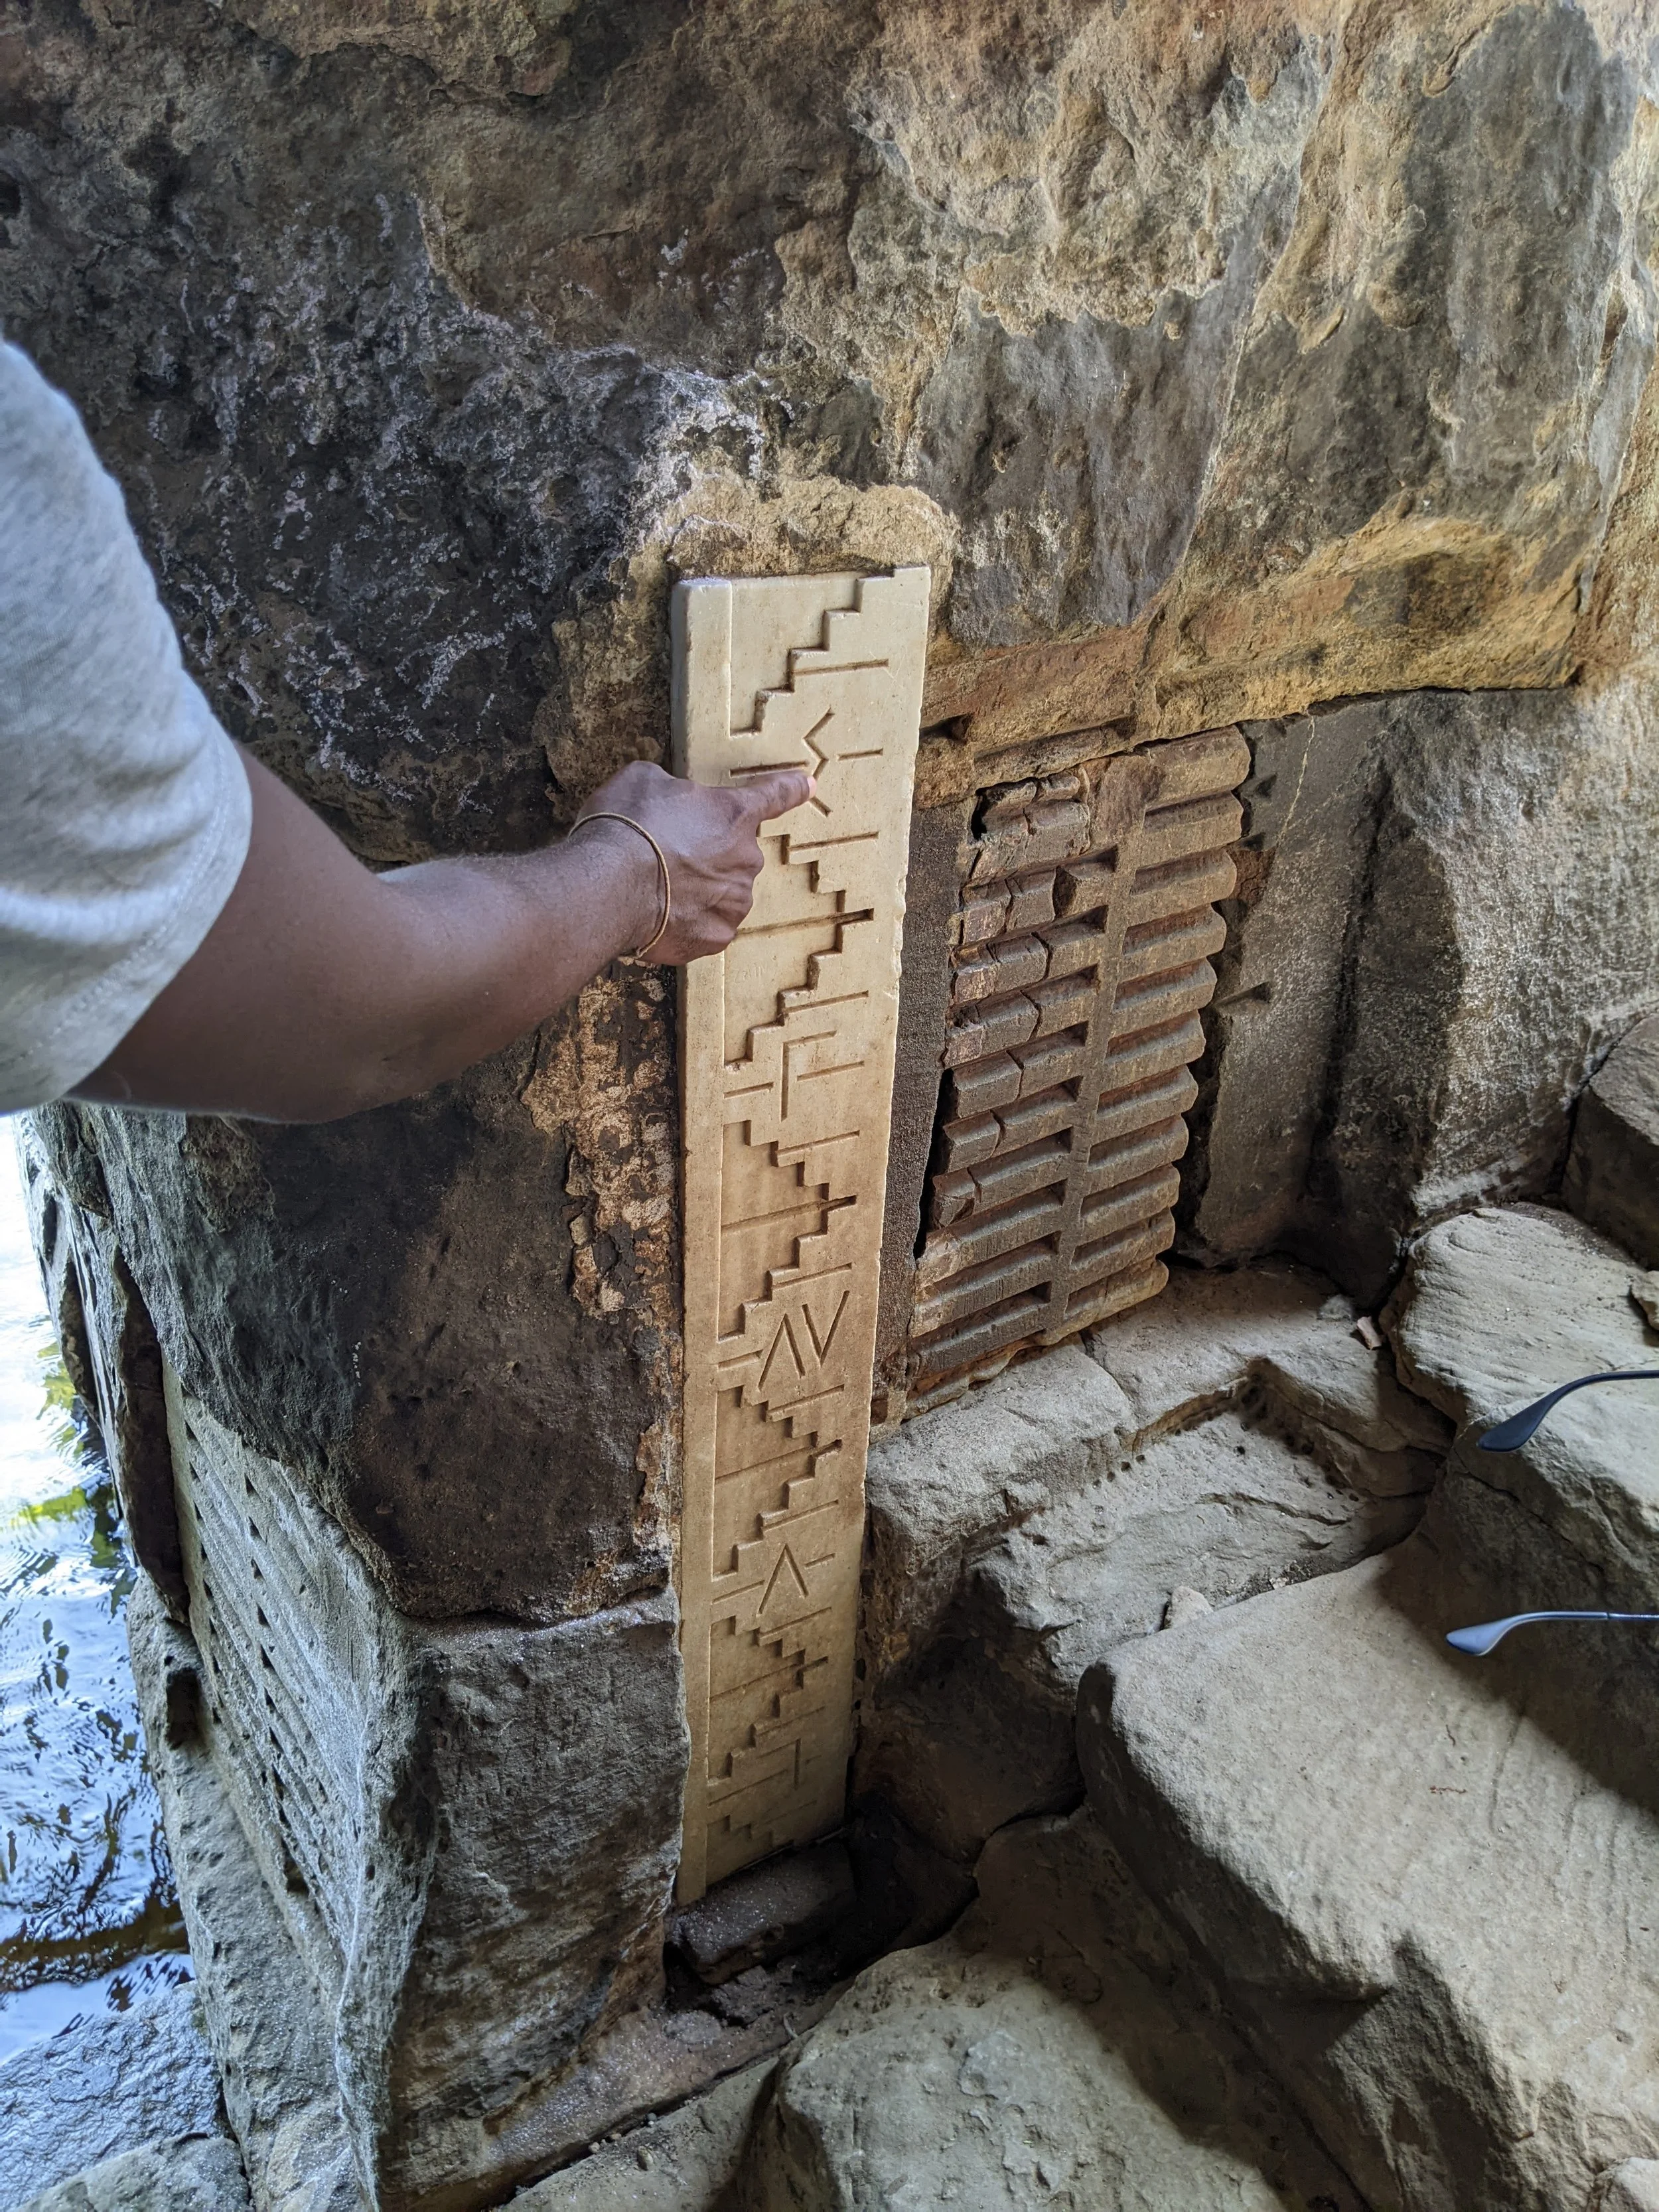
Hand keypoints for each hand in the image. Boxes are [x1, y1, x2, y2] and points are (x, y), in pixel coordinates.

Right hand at [573, 759, 813, 963]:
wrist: (611, 883)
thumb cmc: (628, 824)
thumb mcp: (645, 780)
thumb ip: (673, 790)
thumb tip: (673, 802)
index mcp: (734, 814)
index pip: (772, 795)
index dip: (790, 789)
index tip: (808, 785)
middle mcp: (745, 859)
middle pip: (733, 854)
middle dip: (705, 854)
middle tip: (664, 855)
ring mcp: (734, 903)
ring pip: (720, 894)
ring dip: (696, 891)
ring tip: (656, 887)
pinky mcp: (715, 937)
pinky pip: (704, 927)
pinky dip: (684, 923)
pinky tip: (657, 914)